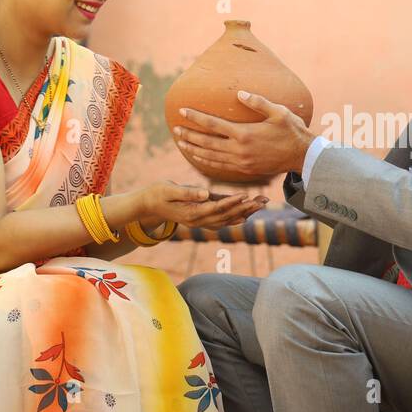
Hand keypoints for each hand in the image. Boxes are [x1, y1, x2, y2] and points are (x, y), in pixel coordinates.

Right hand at [143, 181, 268, 229]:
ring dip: (246, 212)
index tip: (245, 195)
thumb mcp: (168, 190)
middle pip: (227, 216)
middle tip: (263, 201)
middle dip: (246, 208)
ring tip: (262, 204)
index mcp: (191, 213)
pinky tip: (248, 213)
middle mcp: (198, 220)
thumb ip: (187, 192)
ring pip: (228, 219)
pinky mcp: (202, 217)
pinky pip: (223, 220)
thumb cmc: (157, 193)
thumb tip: (205, 193)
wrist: (147, 204)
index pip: (216, 208)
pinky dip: (236, 217)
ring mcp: (200, 221)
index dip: (231, 202)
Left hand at [174, 91, 314, 177]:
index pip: (213, 125)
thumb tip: (240, 93)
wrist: (302, 156)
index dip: (195, 117)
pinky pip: (220, 166)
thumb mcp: (279, 112)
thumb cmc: (292, 130)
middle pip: (207, 142)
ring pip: (210, 157)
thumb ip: (258, 102)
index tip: (182, 111)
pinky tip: (198, 157)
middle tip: (175, 129)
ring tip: (181, 143)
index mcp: (244, 134)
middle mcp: (239, 150)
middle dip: (189, 135)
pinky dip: (206, 162)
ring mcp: (241, 162)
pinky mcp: (245, 170)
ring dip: (194, 150)